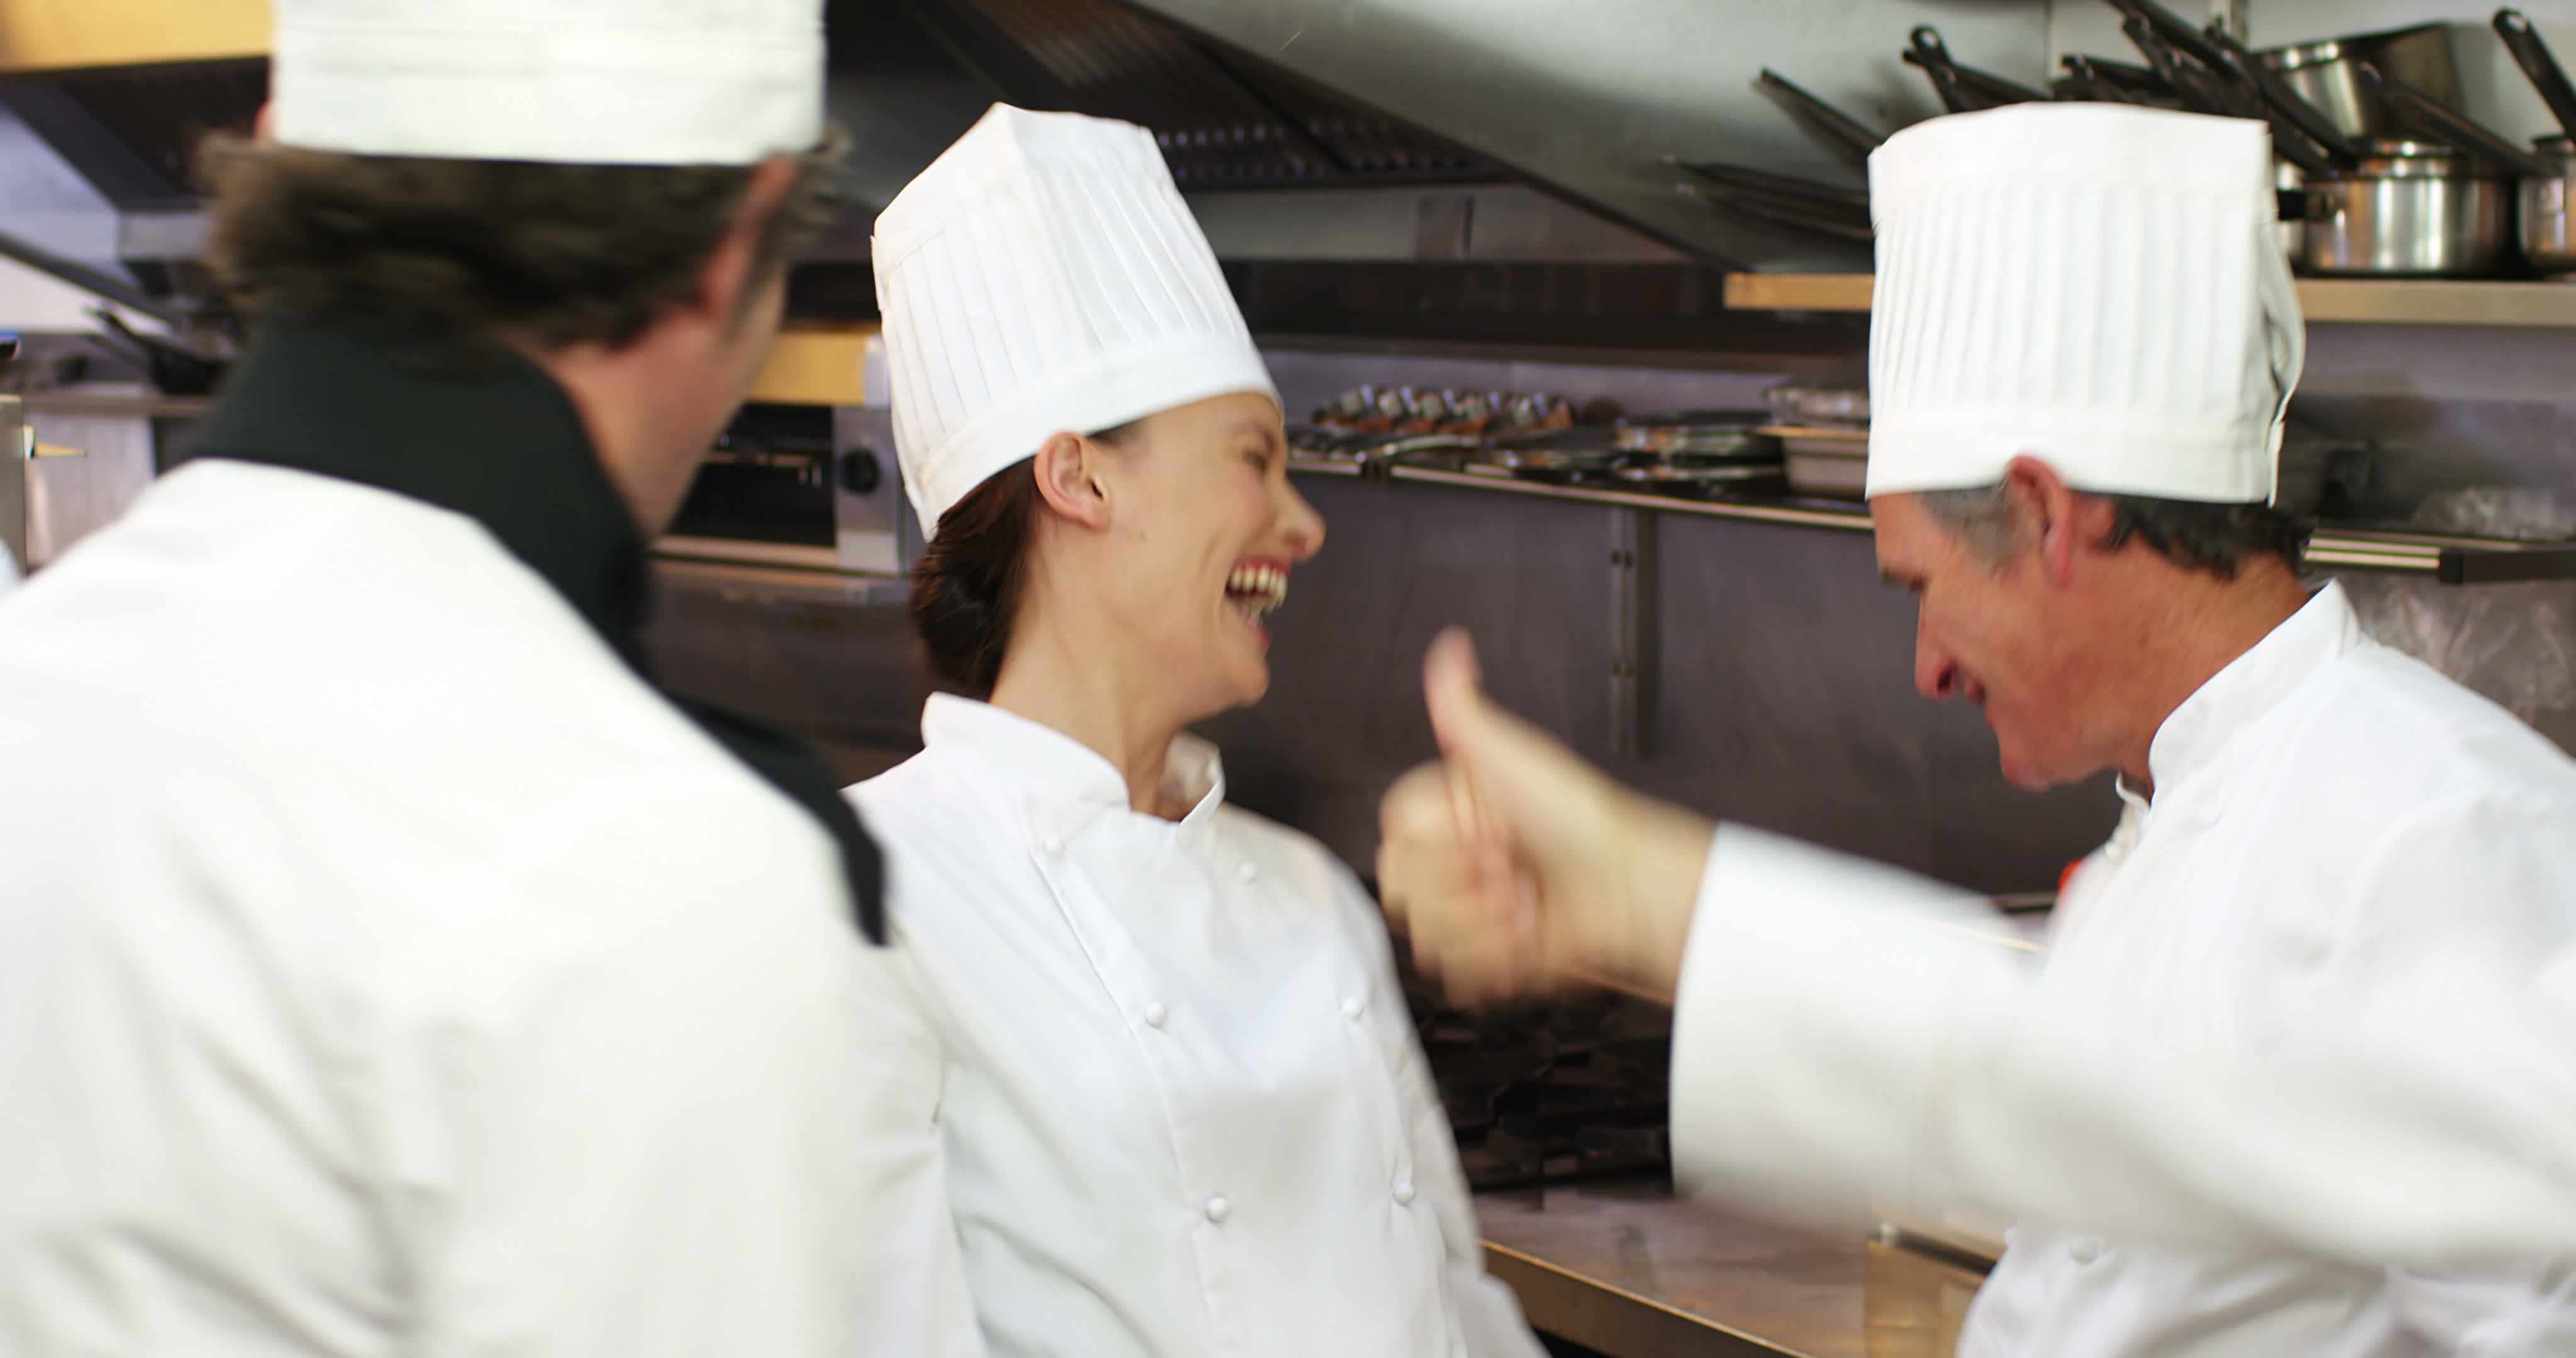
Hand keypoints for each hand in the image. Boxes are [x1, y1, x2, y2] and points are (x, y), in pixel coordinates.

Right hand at [1376, 629, 1713, 1004]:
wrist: (1627, 887)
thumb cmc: (1581, 819)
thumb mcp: (1514, 752)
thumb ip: (1465, 707)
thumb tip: (1449, 650)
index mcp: (1453, 813)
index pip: (1395, 835)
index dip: (1437, 838)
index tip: (1478, 827)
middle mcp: (1458, 861)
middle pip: (1402, 888)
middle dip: (1458, 881)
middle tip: (1506, 862)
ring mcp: (1471, 912)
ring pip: (1427, 934)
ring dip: (1483, 920)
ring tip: (1524, 897)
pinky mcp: (1488, 961)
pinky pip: (1455, 972)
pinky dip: (1498, 957)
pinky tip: (1527, 931)